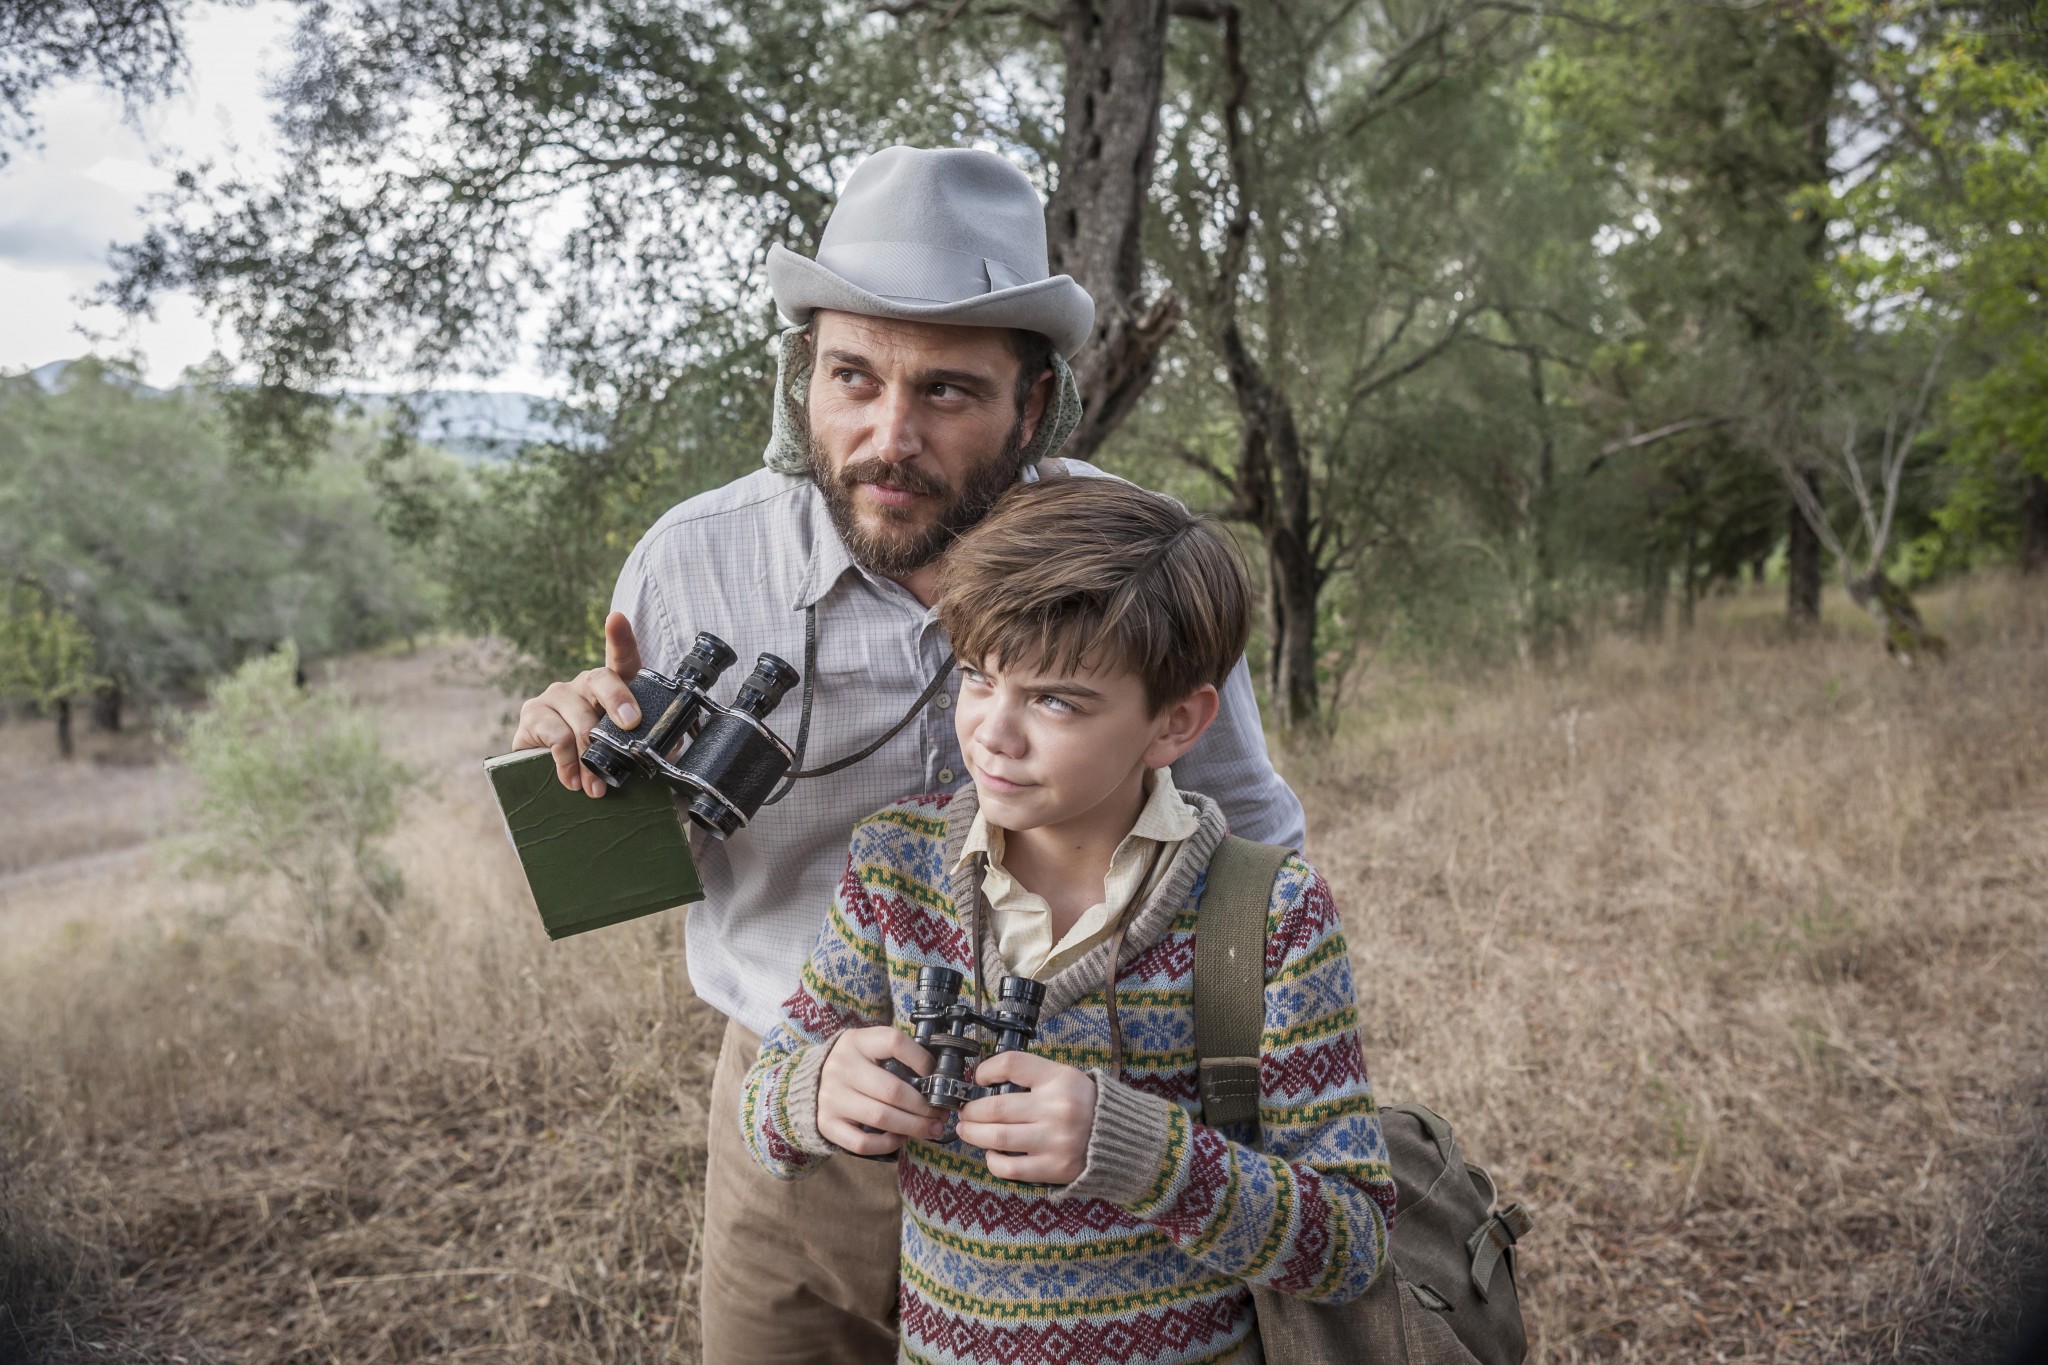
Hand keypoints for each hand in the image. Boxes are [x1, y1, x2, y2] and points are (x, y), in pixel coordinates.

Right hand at [511, 611, 645, 796]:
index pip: (620, 657)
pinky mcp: (533, 715)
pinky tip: (572, 780)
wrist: (562, 778)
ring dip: (592, 756)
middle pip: (601, 680)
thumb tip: (674, 745)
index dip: (619, 637)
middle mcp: (584, 685)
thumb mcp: (631, 749)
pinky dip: (567, 762)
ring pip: (579, 718)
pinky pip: (556, 736)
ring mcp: (556, 696)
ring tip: (597, 786)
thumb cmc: (604, 757)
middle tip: (630, 725)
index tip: (616, 620)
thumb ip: (650, 743)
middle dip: (618, 701)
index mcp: (613, 687)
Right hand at [817, 1027, 945, 1157]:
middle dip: (924, 1106)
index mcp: (856, 1042)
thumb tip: (937, 1078)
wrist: (811, 1081)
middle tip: (941, 1114)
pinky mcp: (827, 1124)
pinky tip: (900, 1137)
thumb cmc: (855, 1065)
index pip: (895, 1043)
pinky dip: (887, 1143)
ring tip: (931, 1129)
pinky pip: (862, 1143)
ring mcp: (831, 1098)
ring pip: (881, 1118)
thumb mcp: (870, 1047)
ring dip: (913, 1127)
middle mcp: (841, 1068)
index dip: (922, 1059)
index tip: (937, 1076)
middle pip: (893, 1090)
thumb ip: (897, 1055)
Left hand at [954, 1052, 1096, 1184]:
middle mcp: (1057, 1108)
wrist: (1121, 1139)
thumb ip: (1032, 1077)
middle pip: (995, 1107)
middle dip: (971, 1111)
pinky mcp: (1053, 1167)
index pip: (1011, 1064)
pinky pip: (1010, 1167)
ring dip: (974, 1134)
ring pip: (998, 1138)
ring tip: (967, 1131)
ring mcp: (1055, 1140)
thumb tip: (986, 1080)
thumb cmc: (1086, 1105)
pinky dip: (993, 1160)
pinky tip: (991, 1153)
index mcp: (1059, 1079)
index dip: (986, 1069)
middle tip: (965, 1112)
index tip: (978, 1078)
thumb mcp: (1066, 1078)